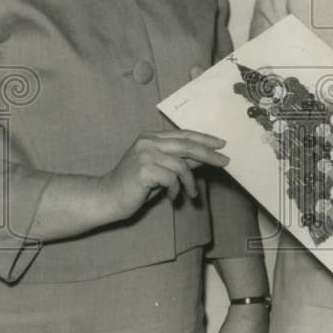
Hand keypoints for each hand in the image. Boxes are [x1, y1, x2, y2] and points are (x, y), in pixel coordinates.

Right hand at [97, 130, 228, 221]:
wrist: (107, 198)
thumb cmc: (135, 186)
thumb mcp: (161, 169)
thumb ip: (180, 161)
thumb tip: (205, 156)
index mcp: (151, 137)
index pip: (184, 134)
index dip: (204, 138)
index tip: (222, 144)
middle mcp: (148, 142)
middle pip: (186, 145)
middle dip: (209, 153)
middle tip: (225, 161)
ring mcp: (145, 154)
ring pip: (181, 165)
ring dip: (190, 182)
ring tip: (191, 194)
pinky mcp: (144, 170)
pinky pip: (172, 178)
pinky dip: (176, 190)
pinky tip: (172, 197)